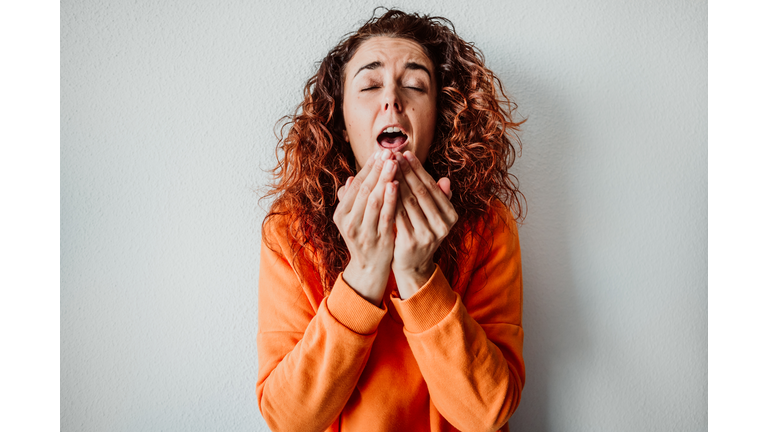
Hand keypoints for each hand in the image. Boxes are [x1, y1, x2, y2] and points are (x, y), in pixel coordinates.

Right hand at [333, 150, 398, 304]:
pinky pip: (385, 215)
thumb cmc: (365, 237)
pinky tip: (397, 185)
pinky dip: (390, 199)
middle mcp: (348, 222)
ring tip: (394, 163)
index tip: (380, 152)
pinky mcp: (378, 239)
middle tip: (389, 152)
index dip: (368, 167)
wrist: (369, 268)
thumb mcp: (355, 218)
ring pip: (373, 200)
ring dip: (384, 179)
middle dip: (377, 169)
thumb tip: (351, 178)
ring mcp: (362, 232)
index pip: (356, 185)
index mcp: (341, 214)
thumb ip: (354, 200)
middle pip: (364, 189)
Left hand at [391, 151, 457, 298]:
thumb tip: (446, 179)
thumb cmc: (421, 234)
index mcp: (450, 216)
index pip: (431, 186)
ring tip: (384, 166)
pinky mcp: (410, 242)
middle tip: (392, 154)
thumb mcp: (433, 217)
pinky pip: (397, 215)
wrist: (413, 266)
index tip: (405, 153)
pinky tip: (380, 187)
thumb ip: (439, 198)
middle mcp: (442, 226)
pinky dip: (389, 200)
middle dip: (405, 171)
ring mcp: (427, 235)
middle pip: (420, 192)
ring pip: (408, 202)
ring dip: (395, 181)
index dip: (417, 168)